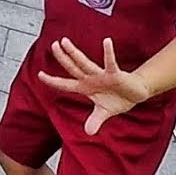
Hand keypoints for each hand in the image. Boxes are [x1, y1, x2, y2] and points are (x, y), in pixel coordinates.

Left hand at [38, 37, 152, 134]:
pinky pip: (110, 62)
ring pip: (84, 63)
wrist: (136, 94)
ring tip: (64, 42)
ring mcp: (101, 75)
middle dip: (62, 58)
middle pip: (72, 67)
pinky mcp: (115, 74)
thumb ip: (95, 121)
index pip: (65, 84)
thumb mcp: (104, 112)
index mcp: (85, 87)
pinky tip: (106, 41)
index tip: (39, 74)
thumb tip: (88, 132)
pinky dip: (108, 53)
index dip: (52, 81)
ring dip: (74, 53)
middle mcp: (90, 79)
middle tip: (53, 45)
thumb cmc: (117, 99)